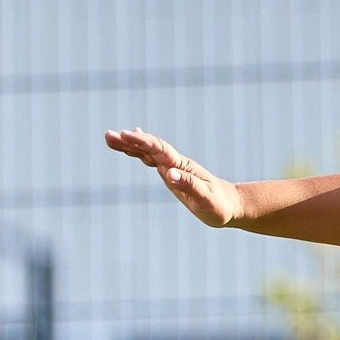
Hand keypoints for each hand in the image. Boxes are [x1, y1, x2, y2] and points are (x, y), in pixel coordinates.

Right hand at [106, 127, 241, 226]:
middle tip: (108, 135)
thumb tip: (168, 173)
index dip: (142, 141)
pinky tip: (132, 145)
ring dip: (129, 145)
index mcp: (181, 166)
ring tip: (110, 137)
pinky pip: (151, 160)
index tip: (126, 134)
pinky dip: (139, 152)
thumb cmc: (219, 205)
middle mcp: (175, 163)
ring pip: (147, 152)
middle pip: (149, 147)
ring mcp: (172, 168)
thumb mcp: (205, 198)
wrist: (231, 205)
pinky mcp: (172, 174)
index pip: (158, 149)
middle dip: (129, 141)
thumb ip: (188, 185)